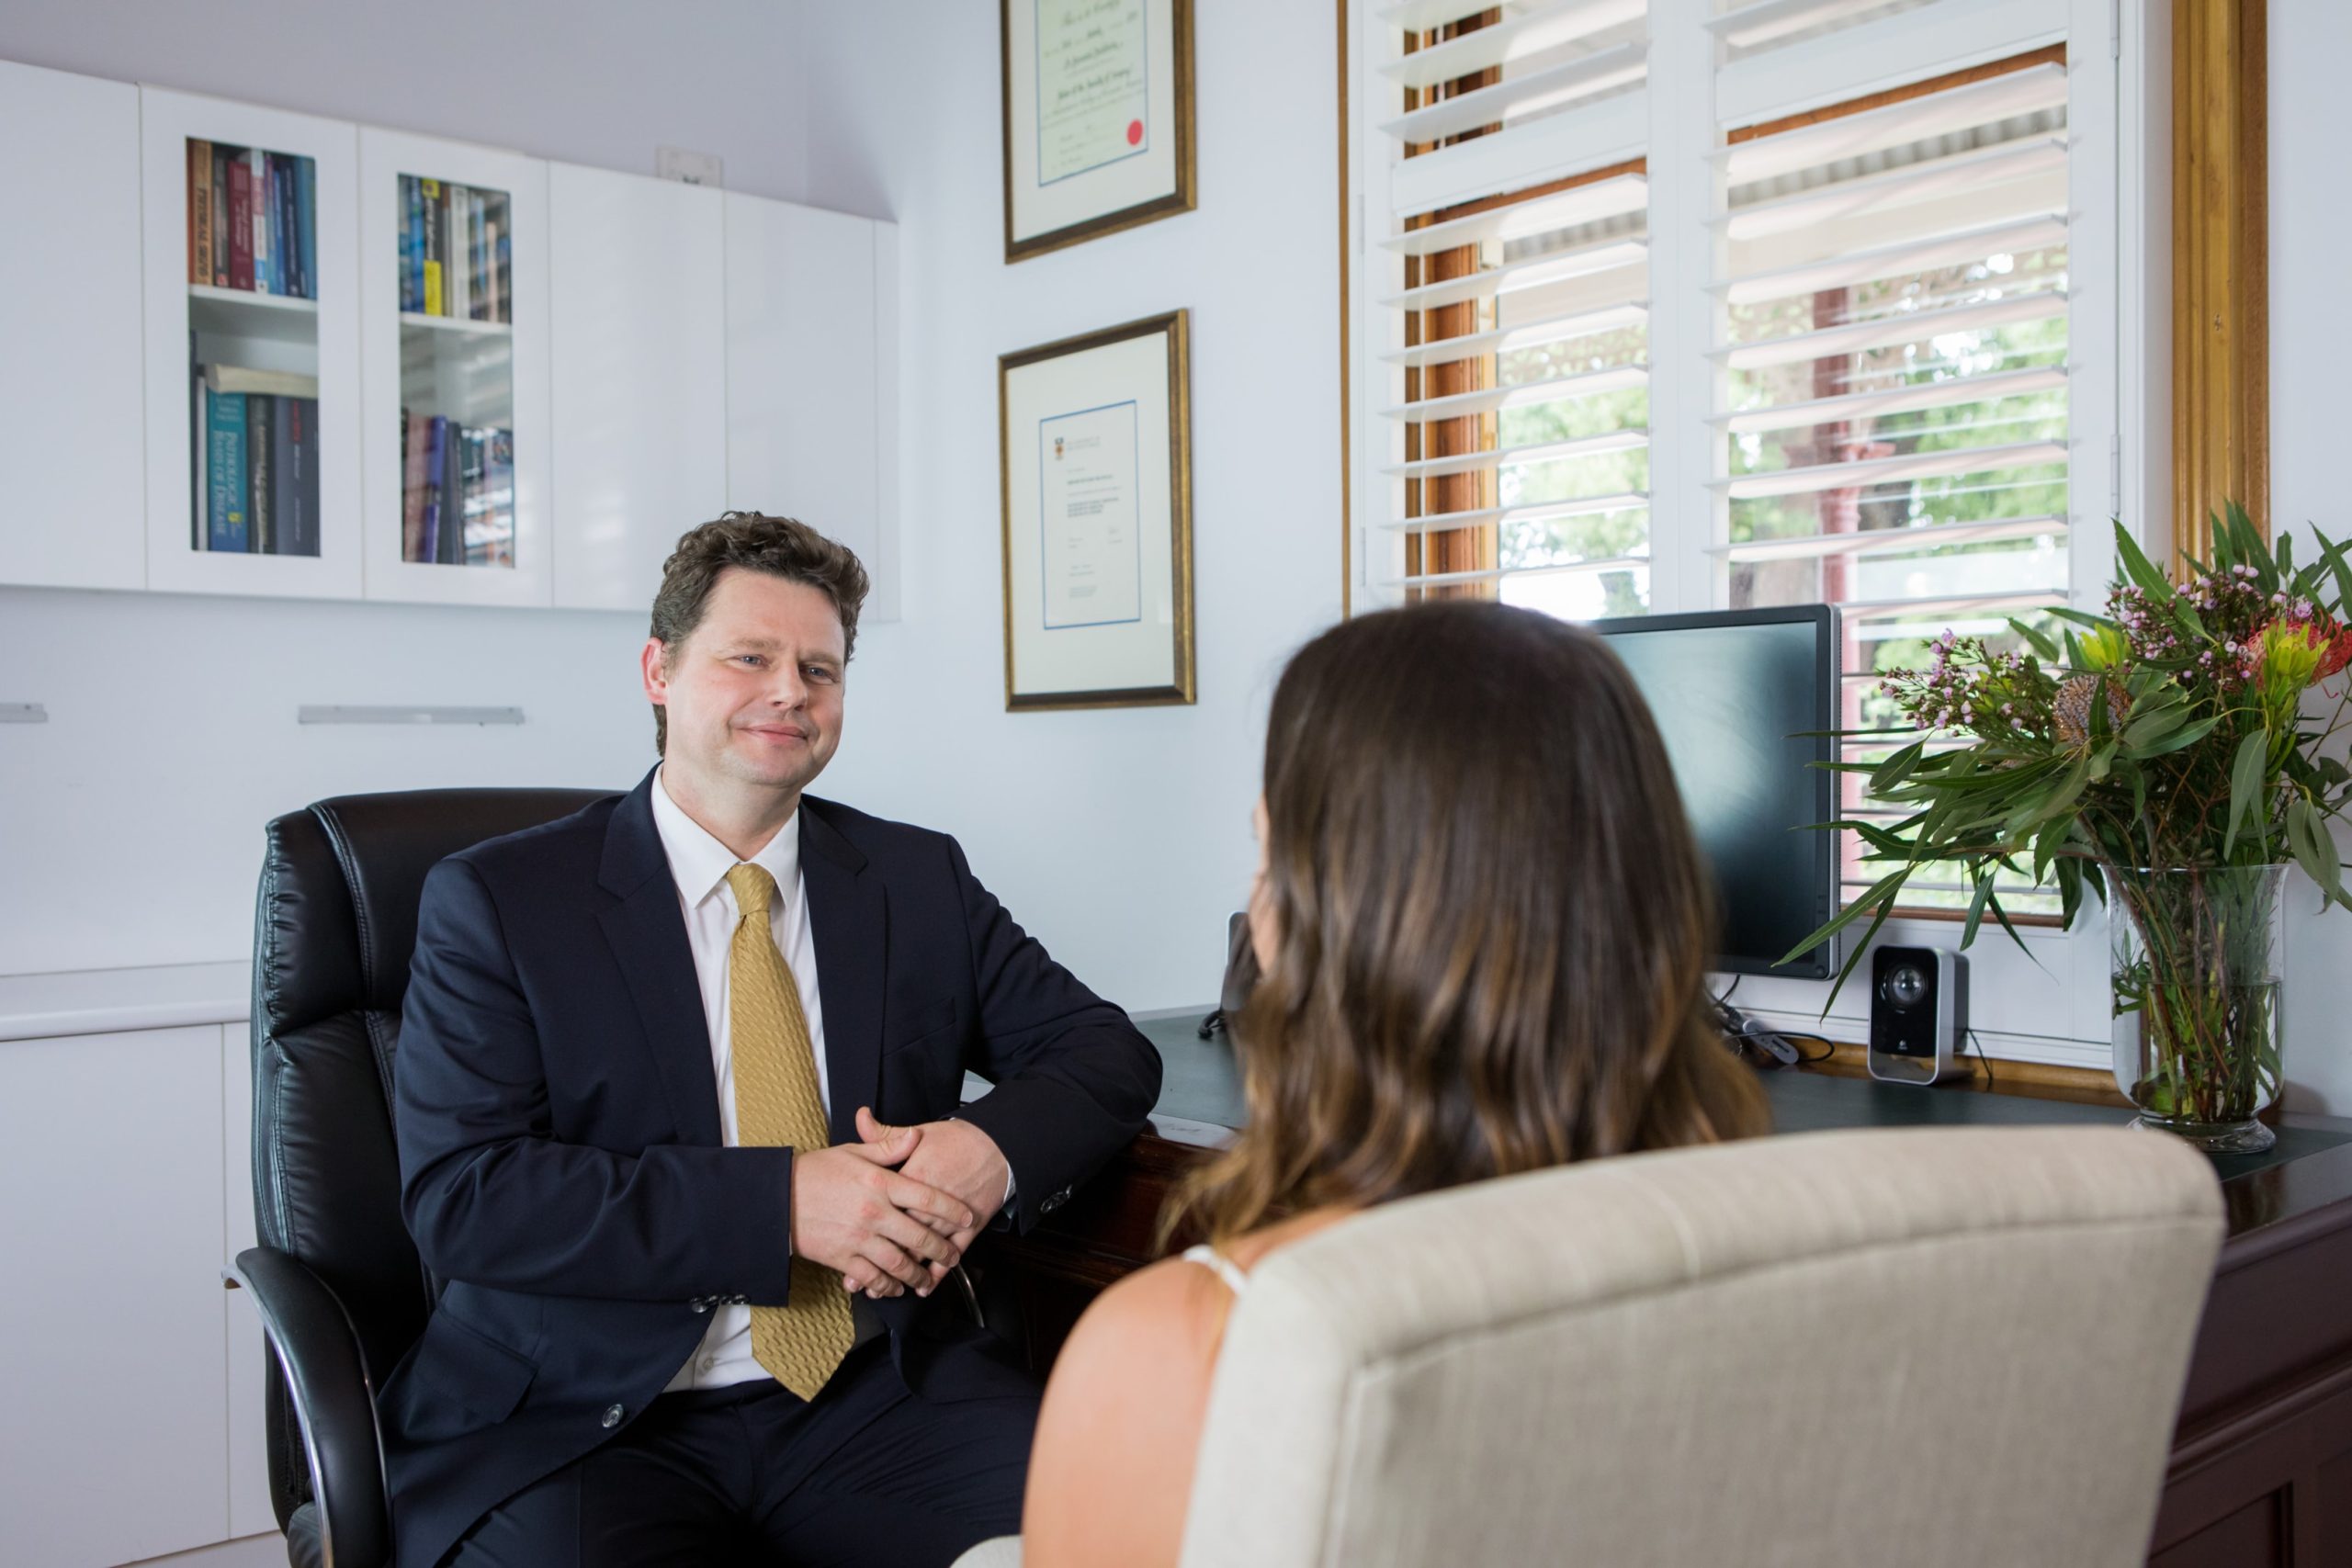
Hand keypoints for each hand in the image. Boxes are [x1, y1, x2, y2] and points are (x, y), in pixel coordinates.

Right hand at [788, 1123, 974, 1299]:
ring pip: (899, 1263)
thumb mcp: (853, 1152)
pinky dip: (887, 1286)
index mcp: (879, 1183)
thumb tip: (917, 1136)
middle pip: (919, 1236)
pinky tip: (896, 1287)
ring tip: (928, 1279)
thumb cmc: (816, 1172)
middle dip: (942, 1250)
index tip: (967, 1219)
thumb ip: (888, 1147)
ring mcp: (859, 1238)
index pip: (926, 1197)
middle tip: (954, 1256)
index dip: (952, 1210)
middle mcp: (874, 1213)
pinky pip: (872, 1277)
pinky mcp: (842, 1258)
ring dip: (918, 1274)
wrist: (777, 1198)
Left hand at [853, 1108, 1009, 1295]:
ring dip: (905, 1273)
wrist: (999, 1143)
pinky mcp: (972, 1225)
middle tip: (857, 1281)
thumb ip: (885, 1134)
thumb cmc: (957, 1139)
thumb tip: (859, 1117)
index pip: (885, 1208)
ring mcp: (952, 1216)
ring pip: (925, 1250)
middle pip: (901, 1236)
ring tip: (883, 1289)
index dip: (864, 1231)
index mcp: (914, 1177)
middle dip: (879, 1260)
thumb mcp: (920, 1132)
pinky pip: (954, 1253)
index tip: (845, 1245)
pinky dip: (939, 1273)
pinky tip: (925, 1287)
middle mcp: (931, 1201)